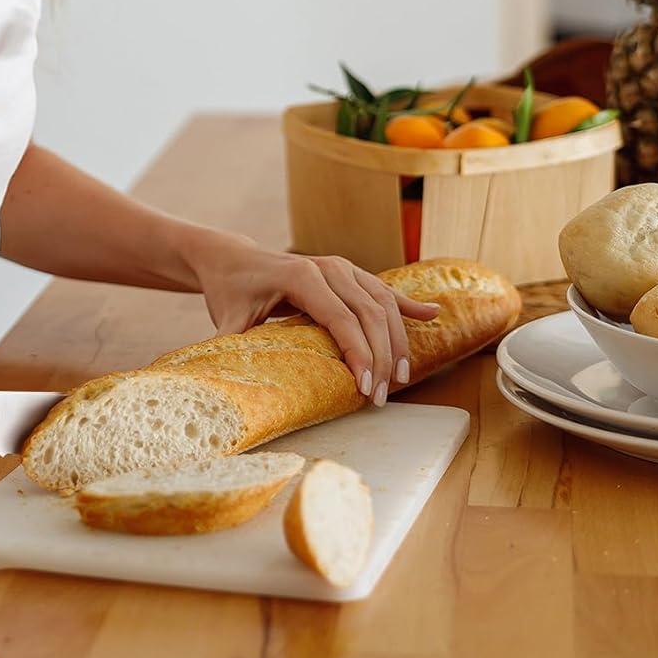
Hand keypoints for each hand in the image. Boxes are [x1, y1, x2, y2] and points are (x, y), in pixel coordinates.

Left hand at [181, 230, 439, 405]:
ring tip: (400, 377)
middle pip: (368, 313)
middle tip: (381, 397)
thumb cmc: (229, 292)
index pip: (340, 318)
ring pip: (382, 302)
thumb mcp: (226, 320)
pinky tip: (431, 315)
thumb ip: (229, 347)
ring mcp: (341, 267)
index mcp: (300, 276)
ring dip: (396, 340)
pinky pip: (383, 290)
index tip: (364, 388)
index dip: (357, 353)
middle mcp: (327, 268)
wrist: (232, 260)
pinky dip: (407, 305)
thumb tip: (226, 382)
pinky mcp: (348, 273)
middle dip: (380, 356)